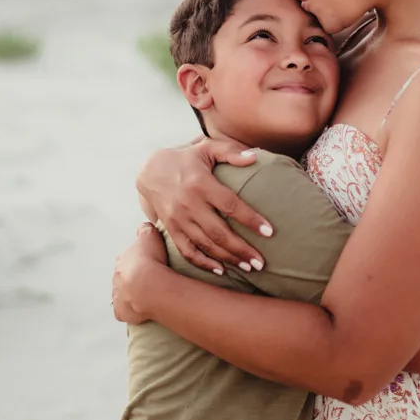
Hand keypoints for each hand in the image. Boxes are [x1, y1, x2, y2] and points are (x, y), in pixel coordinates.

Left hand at [112, 223, 167, 322]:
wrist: (149, 286)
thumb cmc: (150, 260)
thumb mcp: (150, 235)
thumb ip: (145, 230)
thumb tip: (143, 227)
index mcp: (122, 259)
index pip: (128, 258)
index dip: (139, 260)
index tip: (149, 262)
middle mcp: (116, 277)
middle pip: (124, 277)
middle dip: (134, 278)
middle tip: (151, 280)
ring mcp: (117, 295)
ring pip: (123, 294)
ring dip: (132, 294)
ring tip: (148, 295)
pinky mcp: (121, 312)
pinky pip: (125, 311)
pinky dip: (131, 311)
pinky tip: (141, 309)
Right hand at [136, 139, 271, 274]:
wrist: (150, 172)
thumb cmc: (186, 159)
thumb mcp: (206, 148)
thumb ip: (230, 151)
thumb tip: (255, 157)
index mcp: (200, 183)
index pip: (229, 204)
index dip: (250, 219)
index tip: (269, 232)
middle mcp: (188, 204)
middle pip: (218, 232)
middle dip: (241, 249)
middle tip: (261, 262)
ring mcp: (178, 219)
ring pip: (205, 245)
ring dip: (228, 258)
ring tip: (248, 267)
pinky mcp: (171, 229)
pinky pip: (187, 251)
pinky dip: (203, 263)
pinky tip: (220, 270)